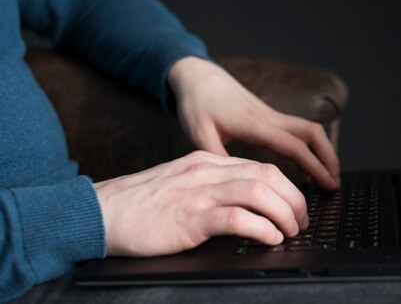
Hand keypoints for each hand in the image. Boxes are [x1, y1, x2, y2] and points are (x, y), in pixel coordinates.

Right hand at [94, 151, 307, 255]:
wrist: (100, 211)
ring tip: (290, 232)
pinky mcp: (189, 218)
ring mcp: (198, 192)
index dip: (286, 187)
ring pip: (258, 192)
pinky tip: (269, 239)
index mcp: (205, 162)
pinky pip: (237, 217)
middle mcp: (206, 172)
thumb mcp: (180, 183)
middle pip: (267, 175)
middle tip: (300, 221)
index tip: (294, 206)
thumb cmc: (140, 204)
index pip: (259, 167)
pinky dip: (262, 228)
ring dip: (283, 214)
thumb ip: (209, 185)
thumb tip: (244, 202)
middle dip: (293, 199)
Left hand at [167, 56, 339, 189]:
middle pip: (313, 133)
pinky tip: (302, 170)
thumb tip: (236, 187)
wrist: (198, 77)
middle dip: (329, 158)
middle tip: (334, 185)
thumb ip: (218, 161)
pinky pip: (298, 132)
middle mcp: (270, 118)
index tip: (327, 184)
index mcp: (255, 124)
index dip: (315, 166)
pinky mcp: (269, 118)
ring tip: (326, 180)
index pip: (294, 145)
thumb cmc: (197, 104)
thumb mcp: (199, 136)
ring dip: (323, 152)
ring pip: (310, 130)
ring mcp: (272, 116)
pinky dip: (308, 149)